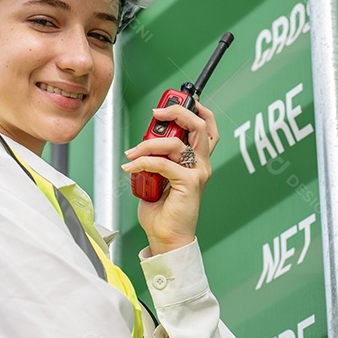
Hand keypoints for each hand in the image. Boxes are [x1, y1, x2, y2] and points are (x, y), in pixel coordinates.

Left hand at [121, 100, 219, 255]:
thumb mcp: (157, 176)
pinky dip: (144, 161)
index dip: (196, 109)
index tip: (175, 100)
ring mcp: (197, 173)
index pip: (206, 128)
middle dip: (178, 112)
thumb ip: (157, 158)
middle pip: (200, 126)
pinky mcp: (188, 183)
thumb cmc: (162, 211)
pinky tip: (131, 166)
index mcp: (197, 161)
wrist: (167, 238)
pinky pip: (164, 163)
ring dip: (149, 143)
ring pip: (178, 142)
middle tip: (158, 111)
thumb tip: (143, 143)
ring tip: (133, 152)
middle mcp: (201, 164)